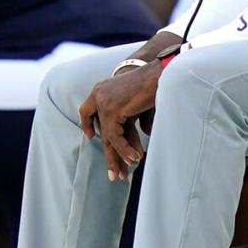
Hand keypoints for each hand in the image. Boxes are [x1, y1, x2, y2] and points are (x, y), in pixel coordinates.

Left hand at [78, 62, 161, 181]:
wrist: (160, 72)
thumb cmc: (154, 84)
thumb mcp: (140, 104)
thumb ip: (138, 118)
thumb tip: (145, 131)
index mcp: (103, 89)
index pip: (87, 109)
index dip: (88, 123)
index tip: (91, 136)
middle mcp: (100, 95)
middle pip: (102, 130)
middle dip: (109, 154)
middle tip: (113, 173)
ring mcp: (104, 102)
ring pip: (108, 137)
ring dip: (116, 158)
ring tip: (121, 175)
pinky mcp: (112, 110)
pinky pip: (115, 137)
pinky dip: (124, 150)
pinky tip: (133, 159)